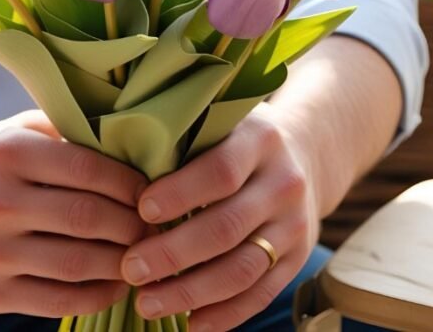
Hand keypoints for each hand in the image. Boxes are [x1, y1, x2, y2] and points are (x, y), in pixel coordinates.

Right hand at [0, 111, 147, 316]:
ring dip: (123, 261)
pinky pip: (57, 301)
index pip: (89, 169)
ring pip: (79, 264)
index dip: (130, 183)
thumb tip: (125, 144)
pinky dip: (97, 295)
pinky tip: (115, 283)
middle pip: (89, 218)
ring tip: (142, 253)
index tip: (150, 190)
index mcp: (8, 153)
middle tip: (154, 224)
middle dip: (134, 224)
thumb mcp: (11, 131)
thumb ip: (63, 132)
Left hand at [121, 102, 319, 330]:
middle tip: (130, 269)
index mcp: (259, 140)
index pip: (220, 172)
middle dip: (172, 254)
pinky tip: (191, 323)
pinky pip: (261, 293)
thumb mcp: (221, 122)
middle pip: (226, 227)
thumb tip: (126, 183)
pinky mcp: (298, 257)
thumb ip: (185, 144)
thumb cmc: (239, 138)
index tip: (141, 211)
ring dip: (191, 293)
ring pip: (242, 269)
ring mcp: (294, 224)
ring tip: (147, 303)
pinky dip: (225, 314)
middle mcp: (283, 183)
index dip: (179, 195)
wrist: (306, 152)